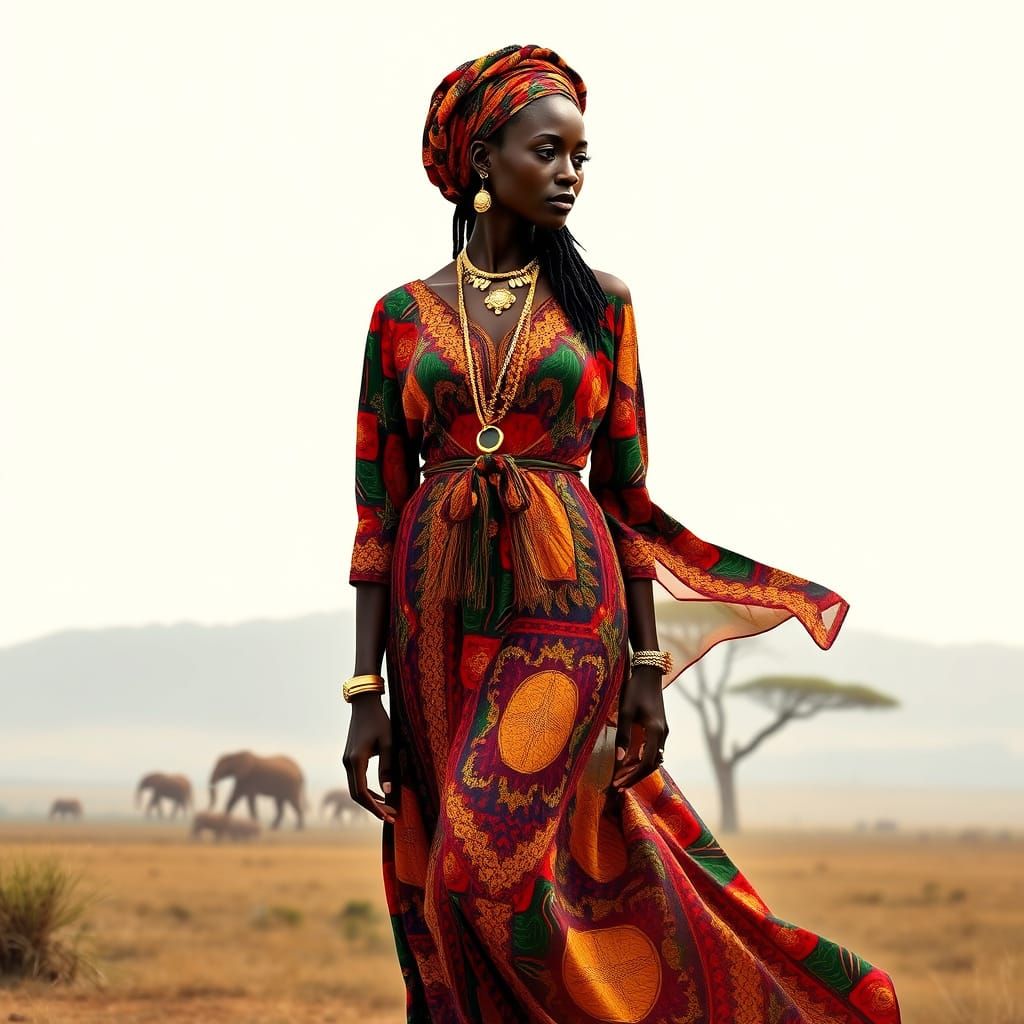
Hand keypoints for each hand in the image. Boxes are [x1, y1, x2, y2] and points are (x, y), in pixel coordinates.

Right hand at [342, 695, 397, 823]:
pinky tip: (380, 793)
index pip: (362, 793)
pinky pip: (356, 780)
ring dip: (370, 800)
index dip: (375, 808)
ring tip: (387, 807)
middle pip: (356, 795)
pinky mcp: (349, 758)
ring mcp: (346, 760)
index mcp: (356, 761)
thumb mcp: (388, 743)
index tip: (389, 816)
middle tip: (391, 815)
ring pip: (355, 788)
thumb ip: (388, 767)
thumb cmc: (380, 721)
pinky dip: (367, 790)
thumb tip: (388, 792)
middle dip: (373, 808)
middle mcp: (347, 763)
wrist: (364, 704)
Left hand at [610, 666, 667, 792]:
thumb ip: (623, 736)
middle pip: (651, 764)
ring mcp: (663, 731)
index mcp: (655, 732)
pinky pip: (653, 750)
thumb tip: (620, 760)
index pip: (646, 763)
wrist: (648, 673)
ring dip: (638, 769)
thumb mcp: (626, 712)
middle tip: (617, 785)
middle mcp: (663, 734)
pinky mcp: (660, 727)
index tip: (618, 784)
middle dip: (634, 776)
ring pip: (653, 758)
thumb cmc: (635, 690)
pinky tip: (630, 762)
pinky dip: (642, 759)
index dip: (632, 776)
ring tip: (621, 776)